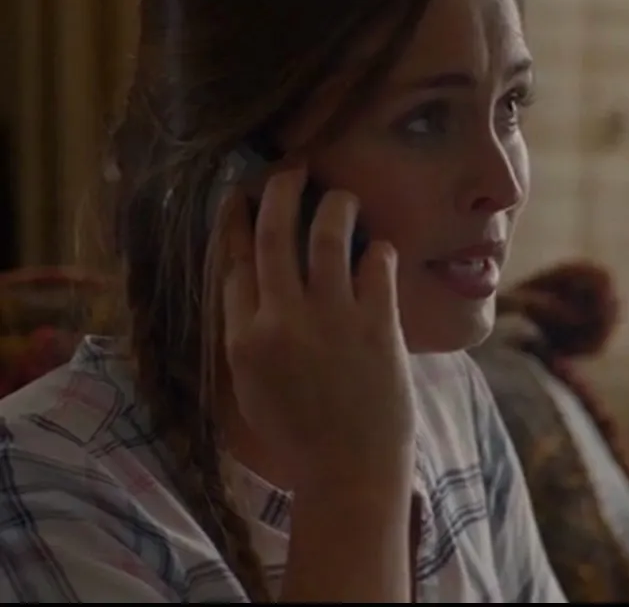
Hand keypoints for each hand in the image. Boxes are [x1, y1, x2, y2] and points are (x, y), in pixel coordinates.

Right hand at [220, 166, 415, 486]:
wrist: (350, 474)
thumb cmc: (303, 437)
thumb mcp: (253, 389)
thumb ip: (249, 336)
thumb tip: (249, 284)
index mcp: (244, 340)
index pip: (233, 263)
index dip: (235, 221)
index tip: (240, 194)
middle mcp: (281, 323)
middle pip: (273, 237)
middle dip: (280, 192)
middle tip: (291, 168)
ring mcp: (331, 322)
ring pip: (327, 238)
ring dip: (335, 206)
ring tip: (342, 196)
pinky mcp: (377, 328)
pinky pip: (376, 266)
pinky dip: (378, 250)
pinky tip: (380, 248)